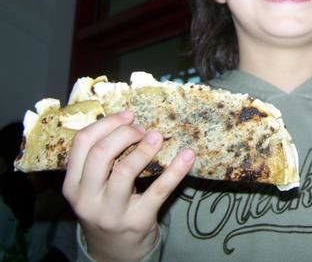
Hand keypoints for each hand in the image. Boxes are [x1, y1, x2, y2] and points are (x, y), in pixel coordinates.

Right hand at [62, 111, 195, 261]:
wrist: (115, 251)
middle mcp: (87, 199)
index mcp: (72, 185)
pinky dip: (176, 170)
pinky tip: (187, 155)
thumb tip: (129, 120)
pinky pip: (159, 190)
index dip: (106, 123)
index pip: (82, 143)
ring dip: (144, 148)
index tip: (127, 115)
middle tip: (142, 128)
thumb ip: (100, 159)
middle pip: (101, 153)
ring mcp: (111, 212)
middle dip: (124, 133)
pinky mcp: (138, 220)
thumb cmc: (106, 207)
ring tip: (157, 137)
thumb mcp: (91, 187)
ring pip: (125, 171)